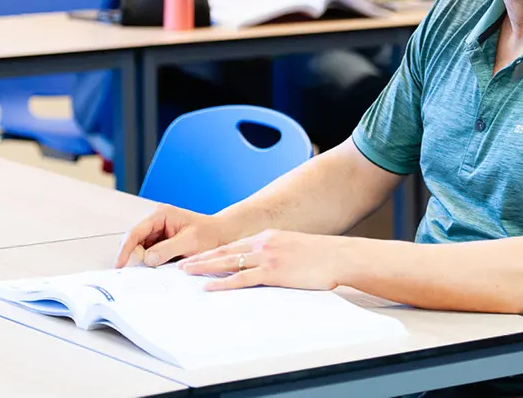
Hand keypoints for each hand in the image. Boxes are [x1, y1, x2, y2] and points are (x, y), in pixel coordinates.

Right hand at [114, 205, 234, 268]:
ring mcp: (158, 233)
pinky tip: (159, 269)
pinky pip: (149, 255)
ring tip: (156, 269)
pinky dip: (151, 264)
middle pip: (135, 242)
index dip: (126, 249)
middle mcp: (157, 222)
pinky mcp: (161, 244)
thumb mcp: (191, 242)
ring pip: (141, 250)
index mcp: (162, 215)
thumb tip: (146, 259)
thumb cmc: (211, 234)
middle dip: (135, 257)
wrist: (224, 235)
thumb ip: (167, 249)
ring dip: (144, 262)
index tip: (120, 265)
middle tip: (141, 273)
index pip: (136, 232)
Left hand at [179, 229, 340, 291]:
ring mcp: (268, 256)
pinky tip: (210, 286)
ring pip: (228, 261)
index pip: (235, 243)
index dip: (214, 250)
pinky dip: (222, 282)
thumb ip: (279, 253)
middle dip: (202, 256)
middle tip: (183, 263)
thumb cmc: (323, 256)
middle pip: (226, 249)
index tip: (199, 255)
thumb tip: (269, 265)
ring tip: (187, 272)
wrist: (340, 256)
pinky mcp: (273, 271)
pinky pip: (241, 278)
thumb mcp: (296, 248)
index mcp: (270, 236)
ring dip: (205, 266)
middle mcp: (265, 242)